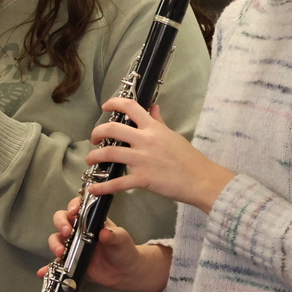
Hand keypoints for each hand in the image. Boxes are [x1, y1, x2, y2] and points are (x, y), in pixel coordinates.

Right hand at [38, 197, 170, 291]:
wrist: (124, 272)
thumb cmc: (123, 249)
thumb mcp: (122, 240)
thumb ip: (114, 236)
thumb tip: (104, 233)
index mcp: (90, 220)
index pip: (77, 207)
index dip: (73, 206)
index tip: (74, 212)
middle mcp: (78, 230)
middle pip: (61, 220)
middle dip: (60, 223)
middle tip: (67, 232)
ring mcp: (72, 246)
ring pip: (56, 239)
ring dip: (54, 244)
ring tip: (60, 252)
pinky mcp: (70, 261)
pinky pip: (56, 263)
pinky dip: (48, 267)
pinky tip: (43, 272)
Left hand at [87, 99, 235, 212]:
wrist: (201, 180)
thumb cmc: (190, 159)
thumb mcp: (173, 135)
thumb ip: (159, 122)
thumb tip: (153, 108)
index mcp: (153, 128)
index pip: (131, 107)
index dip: (114, 103)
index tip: (106, 106)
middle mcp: (145, 140)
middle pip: (113, 128)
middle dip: (98, 132)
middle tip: (94, 138)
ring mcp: (142, 159)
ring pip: (110, 153)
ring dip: (94, 156)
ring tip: (90, 160)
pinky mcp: (142, 179)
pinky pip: (117, 182)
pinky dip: (103, 186)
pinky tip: (94, 188)